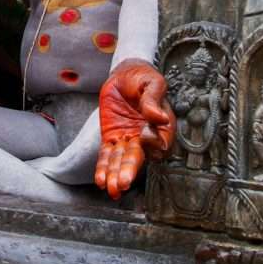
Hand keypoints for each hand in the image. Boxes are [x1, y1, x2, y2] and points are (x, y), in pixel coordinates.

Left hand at [95, 59, 173, 199]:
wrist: (124, 74)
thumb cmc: (143, 78)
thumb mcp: (151, 82)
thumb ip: (153, 99)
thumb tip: (160, 116)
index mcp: (161, 125)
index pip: (161, 142)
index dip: (154, 144)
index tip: (145, 138)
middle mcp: (146, 136)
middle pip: (139, 156)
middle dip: (130, 170)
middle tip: (124, 182)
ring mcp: (128, 139)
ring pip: (122, 160)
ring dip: (116, 174)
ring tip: (112, 189)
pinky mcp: (112, 137)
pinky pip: (107, 155)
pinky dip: (104, 167)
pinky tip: (101, 180)